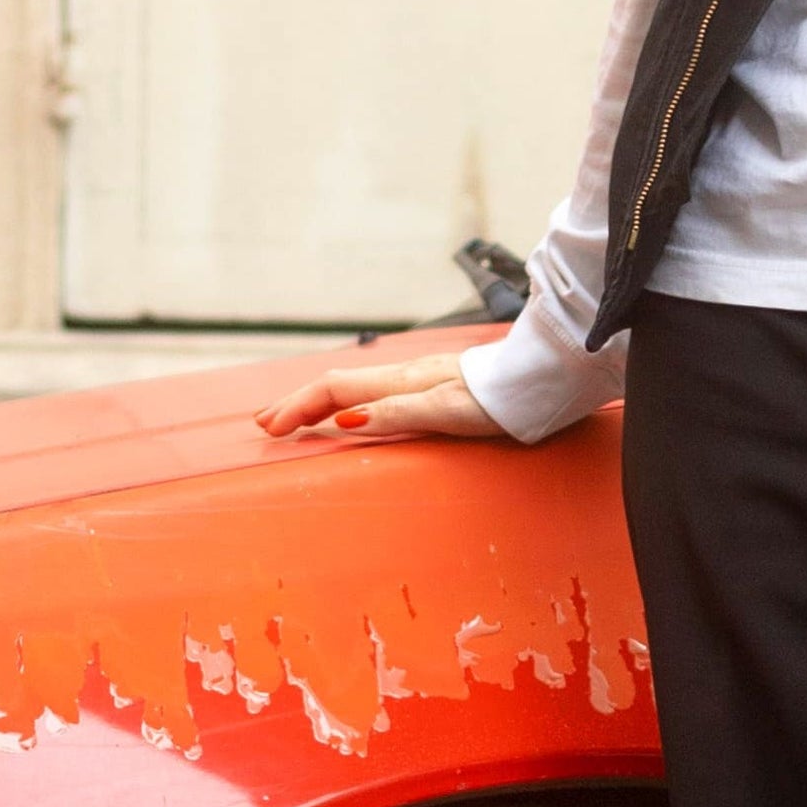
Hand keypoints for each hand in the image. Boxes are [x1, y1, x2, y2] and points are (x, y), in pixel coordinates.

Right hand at [255, 345, 516, 443]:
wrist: (541, 380)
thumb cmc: (500, 400)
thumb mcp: (445, 412)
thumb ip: (395, 414)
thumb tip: (342, 419)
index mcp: (401, 382)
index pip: (334, 390)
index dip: (299, 408)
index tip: (271, 430)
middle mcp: (405, 377)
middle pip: (338, 387)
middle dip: (298, 404)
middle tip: (265, 422)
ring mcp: (419, 381)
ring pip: (355, 388)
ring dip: (319, 403)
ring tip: (295, 418)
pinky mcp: (435, 388)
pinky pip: (376, 394)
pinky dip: (348, 404)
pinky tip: (350, 411)